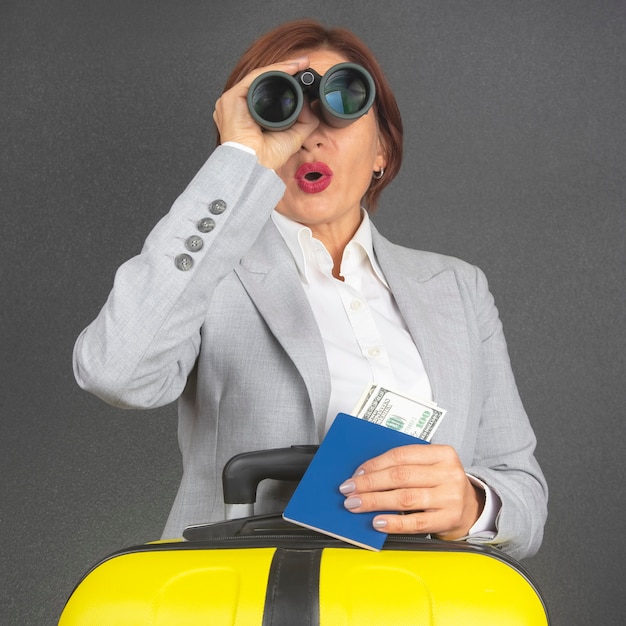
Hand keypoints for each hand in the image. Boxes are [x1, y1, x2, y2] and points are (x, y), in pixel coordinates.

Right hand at [213, 57, 319, 169]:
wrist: (256, 165)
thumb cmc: (267, 157)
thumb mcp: (294, 135)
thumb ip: (305, 119)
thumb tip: (310, 102)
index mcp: (250, 115)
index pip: (269, 91)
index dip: (286, 79)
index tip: (304, 73)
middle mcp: (240, 106)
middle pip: (265, 81)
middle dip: (286, 70)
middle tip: (305, 63)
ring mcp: (233, 101)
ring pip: (260, 76)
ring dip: (282, 67)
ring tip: (300, 63)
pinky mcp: (231, 98)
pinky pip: (255, 78)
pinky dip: (274, 70)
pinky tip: (290, 68)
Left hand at [339, 444, 484, 538]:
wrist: (471, 507)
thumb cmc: (442, 483)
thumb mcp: (430, 466)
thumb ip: (405, 466)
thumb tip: (365, 473)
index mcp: (442, 453)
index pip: (402, 455)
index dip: (375, 464)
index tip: (356, 473)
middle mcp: (448, 473)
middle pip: (400, 476)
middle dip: (369, 483)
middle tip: (349, 490)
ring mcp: (450, 497)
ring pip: (404, 498)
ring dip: (375, 502)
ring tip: (356, 504)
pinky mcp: (448, 519)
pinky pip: (415, 522)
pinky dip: (393, 522)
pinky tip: (377, 522)